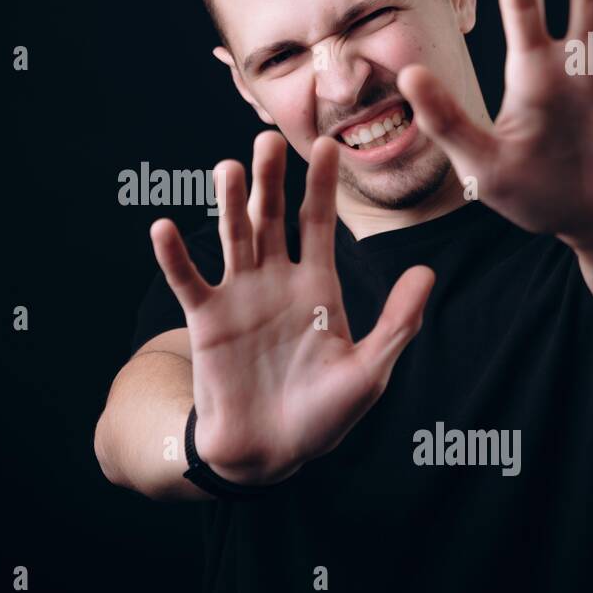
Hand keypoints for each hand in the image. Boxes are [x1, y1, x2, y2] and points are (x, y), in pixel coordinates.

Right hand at [149, 131, 433, 485]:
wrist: (269, 453)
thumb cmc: (322, 416)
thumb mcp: (369, 372)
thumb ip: (397, 323)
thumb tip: (428, 272)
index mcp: (318, 287)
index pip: (318, 224)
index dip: (321, 187)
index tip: (329, 146)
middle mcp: (276, 281)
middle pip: (272, 218)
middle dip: (271, 180)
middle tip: (268, 139)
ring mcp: (239, 296)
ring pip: (233, 237)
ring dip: (228, 203)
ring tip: (227, 167)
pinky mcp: (206, 320)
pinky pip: (188, 281)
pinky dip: (175, 255)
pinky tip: (164, 227)